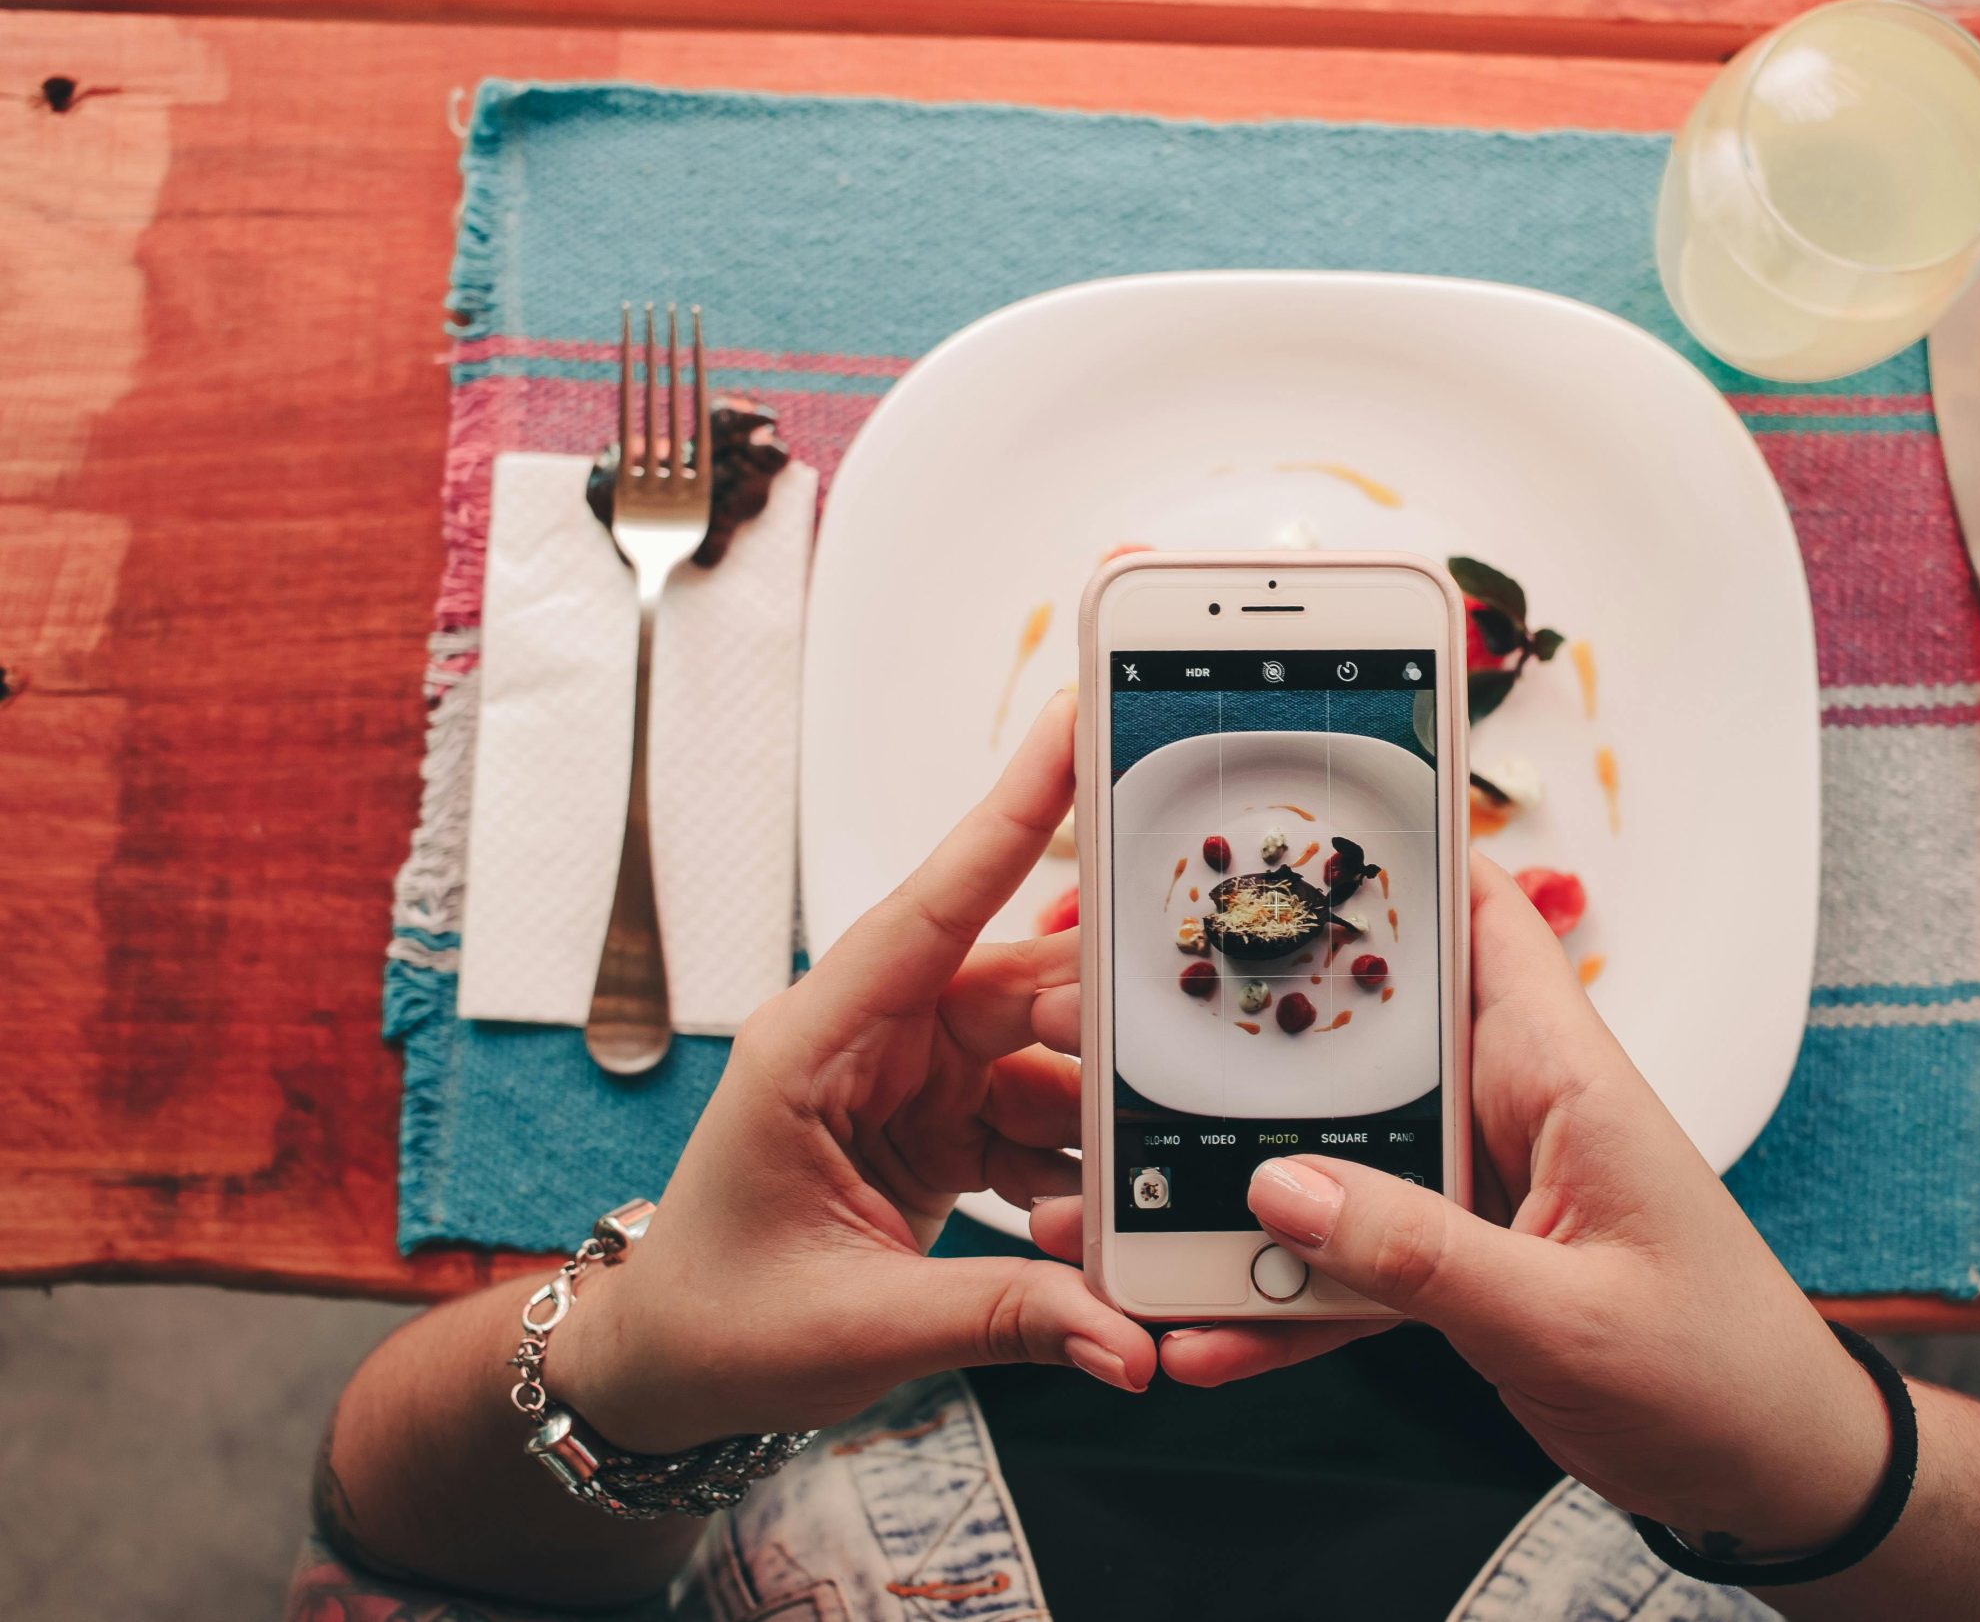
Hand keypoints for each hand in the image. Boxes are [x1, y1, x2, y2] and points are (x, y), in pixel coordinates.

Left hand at [549, 692, 1152, 1451]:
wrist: (667, 1371)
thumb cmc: (716, 1323)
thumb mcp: (858, 1327)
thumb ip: (1005, 1319)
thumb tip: (1125, 1337)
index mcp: (814, 1044)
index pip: (929, 910)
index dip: (1009, 815)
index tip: (1076, 727)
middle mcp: (869, 1040)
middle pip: (1018, 986)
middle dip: (1106, 1019)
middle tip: (1191, 1048)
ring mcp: (909, 1079)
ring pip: (1046, 1055)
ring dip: (1099, 1120)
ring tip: (1137, 1185)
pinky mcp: (940, 1124)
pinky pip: (1040, 1119)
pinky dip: (1079, 1169)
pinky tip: (1100, 1222)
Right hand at [1033, 856, 1883, 1555]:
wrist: (1773, 1474)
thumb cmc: (1718, 1375)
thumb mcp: (1564, 1318)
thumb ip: (1423, 1257)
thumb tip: (1281, 1191)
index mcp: (1562, 1078)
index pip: (1482, 920)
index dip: (1397, 855)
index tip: (1282, 823)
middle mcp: (1514, 1111)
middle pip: (1370, 1035)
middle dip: (1256, 1032)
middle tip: (1127, 1026)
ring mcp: (1482, 1187)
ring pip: (1340, 1154)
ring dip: (1244, 1187)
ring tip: (1128, 1210)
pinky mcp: (1465, 1261)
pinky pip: (1353, 1258)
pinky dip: (1286, 1295)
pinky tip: (1210, 1332)